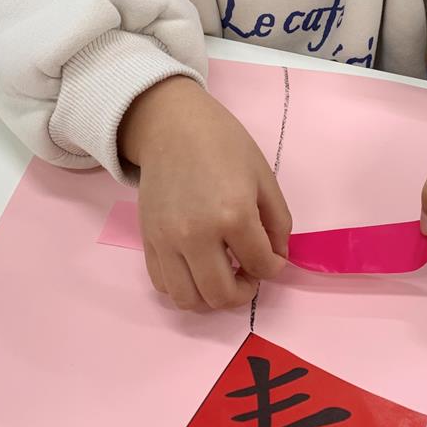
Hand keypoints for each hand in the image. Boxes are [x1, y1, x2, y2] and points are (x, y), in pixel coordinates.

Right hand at [118, 76, 291, 309]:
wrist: (172, 126)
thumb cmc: (224, 145)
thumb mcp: (264, 176)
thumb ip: (278, 222)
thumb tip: (277, 258)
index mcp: (234, 215)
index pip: (261, 266)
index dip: (274, 267)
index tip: (272, 258)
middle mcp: (197, 235)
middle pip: (222, 295)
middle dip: (244, 292)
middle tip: (250, 274)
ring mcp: (167, 241)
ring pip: (188, 300)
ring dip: (212, 299)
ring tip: (223, 276)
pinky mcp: (148, 240)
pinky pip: (163, 284)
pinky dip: (184, 288)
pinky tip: (197, 270)